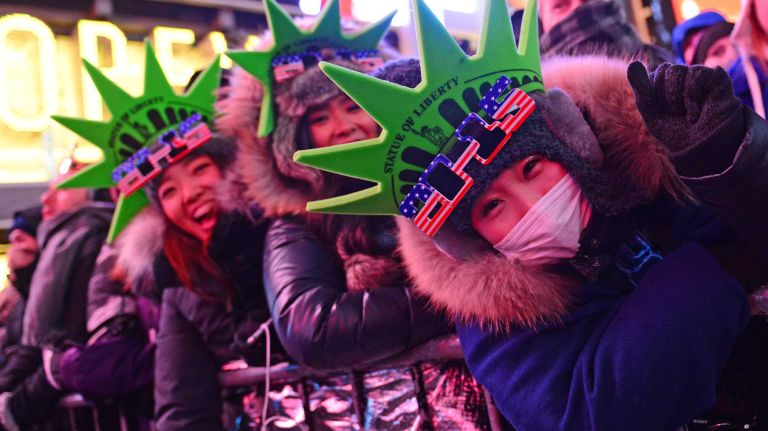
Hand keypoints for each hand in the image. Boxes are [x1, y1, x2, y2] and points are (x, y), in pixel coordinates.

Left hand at [627, 62, 744, 175]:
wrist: (702, 148)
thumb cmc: (677, 133)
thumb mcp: (652, 113)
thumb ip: (642, 89)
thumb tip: (632, 62)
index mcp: (666, 84)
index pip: (652, 75)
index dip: (653, 96)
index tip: (662, 112)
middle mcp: (684, 77)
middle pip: (664, 69)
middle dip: (665, 96)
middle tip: (675, 113)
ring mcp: (700, 76)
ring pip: (678, 71)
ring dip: (677, 98)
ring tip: (686, 113)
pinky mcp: (716, 77)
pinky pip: (697, 73)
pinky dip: (692, 96)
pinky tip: (697, 111)